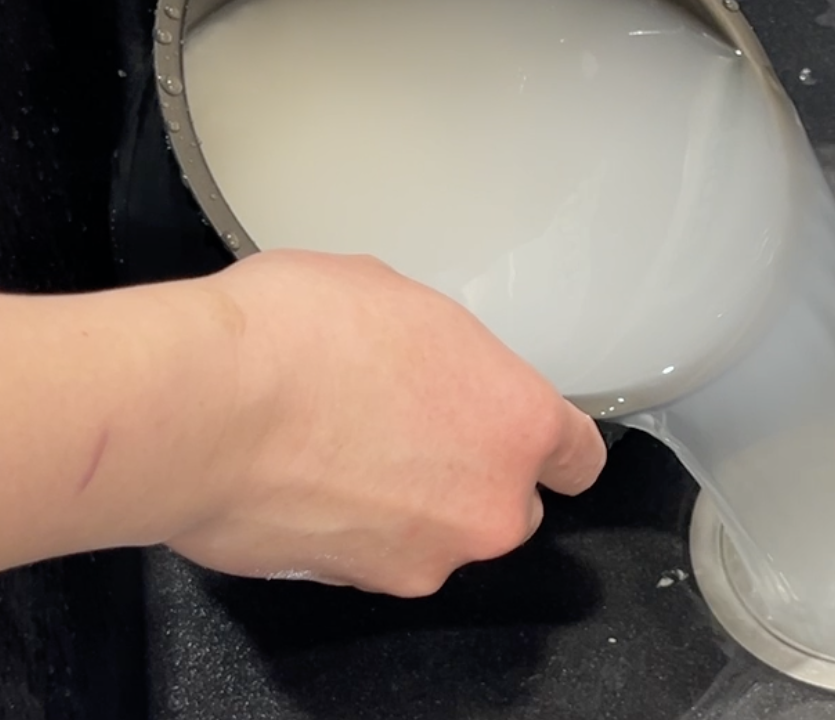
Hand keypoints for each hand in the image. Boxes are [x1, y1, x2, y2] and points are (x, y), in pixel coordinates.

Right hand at [170, 250, 605, 596]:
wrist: (201, 406)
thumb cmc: (300, 337)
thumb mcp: (404, 302)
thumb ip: (451, 356)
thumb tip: (435, 368)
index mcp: (519, 423)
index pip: (579, 458)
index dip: (553, 448)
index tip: (534, 442)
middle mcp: (488, 504)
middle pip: (508, 502)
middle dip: (472, 474)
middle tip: (412, 428)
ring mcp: (424, 555)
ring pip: (439, 532)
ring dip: (409, 502)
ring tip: (342, 447)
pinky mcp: (356, 584)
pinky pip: (376, 552)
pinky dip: (354, 526)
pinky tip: (309, 478)